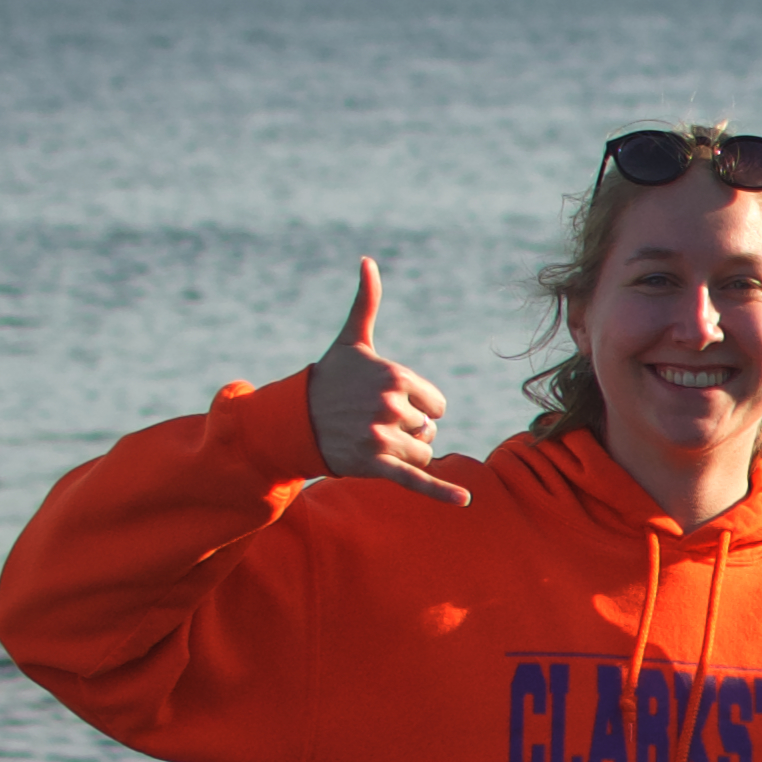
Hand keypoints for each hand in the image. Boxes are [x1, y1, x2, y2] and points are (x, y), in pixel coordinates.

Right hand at [307, 260, 468, 506]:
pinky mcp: (375, 465)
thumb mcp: (352, 342)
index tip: (388, 402)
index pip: (438, 404)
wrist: (296, 419)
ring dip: (405, 453)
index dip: (419, 406)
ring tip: (371, 441)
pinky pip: (416, 480)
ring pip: (423, 454)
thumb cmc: (331, 378)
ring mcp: (382, 437)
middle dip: (408, 430)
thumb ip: (366, 303)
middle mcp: (391, 405)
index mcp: (395, 376)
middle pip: (429, 429)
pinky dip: (441, 492)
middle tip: (372, 422)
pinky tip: (464, 500)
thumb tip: (367, 261)